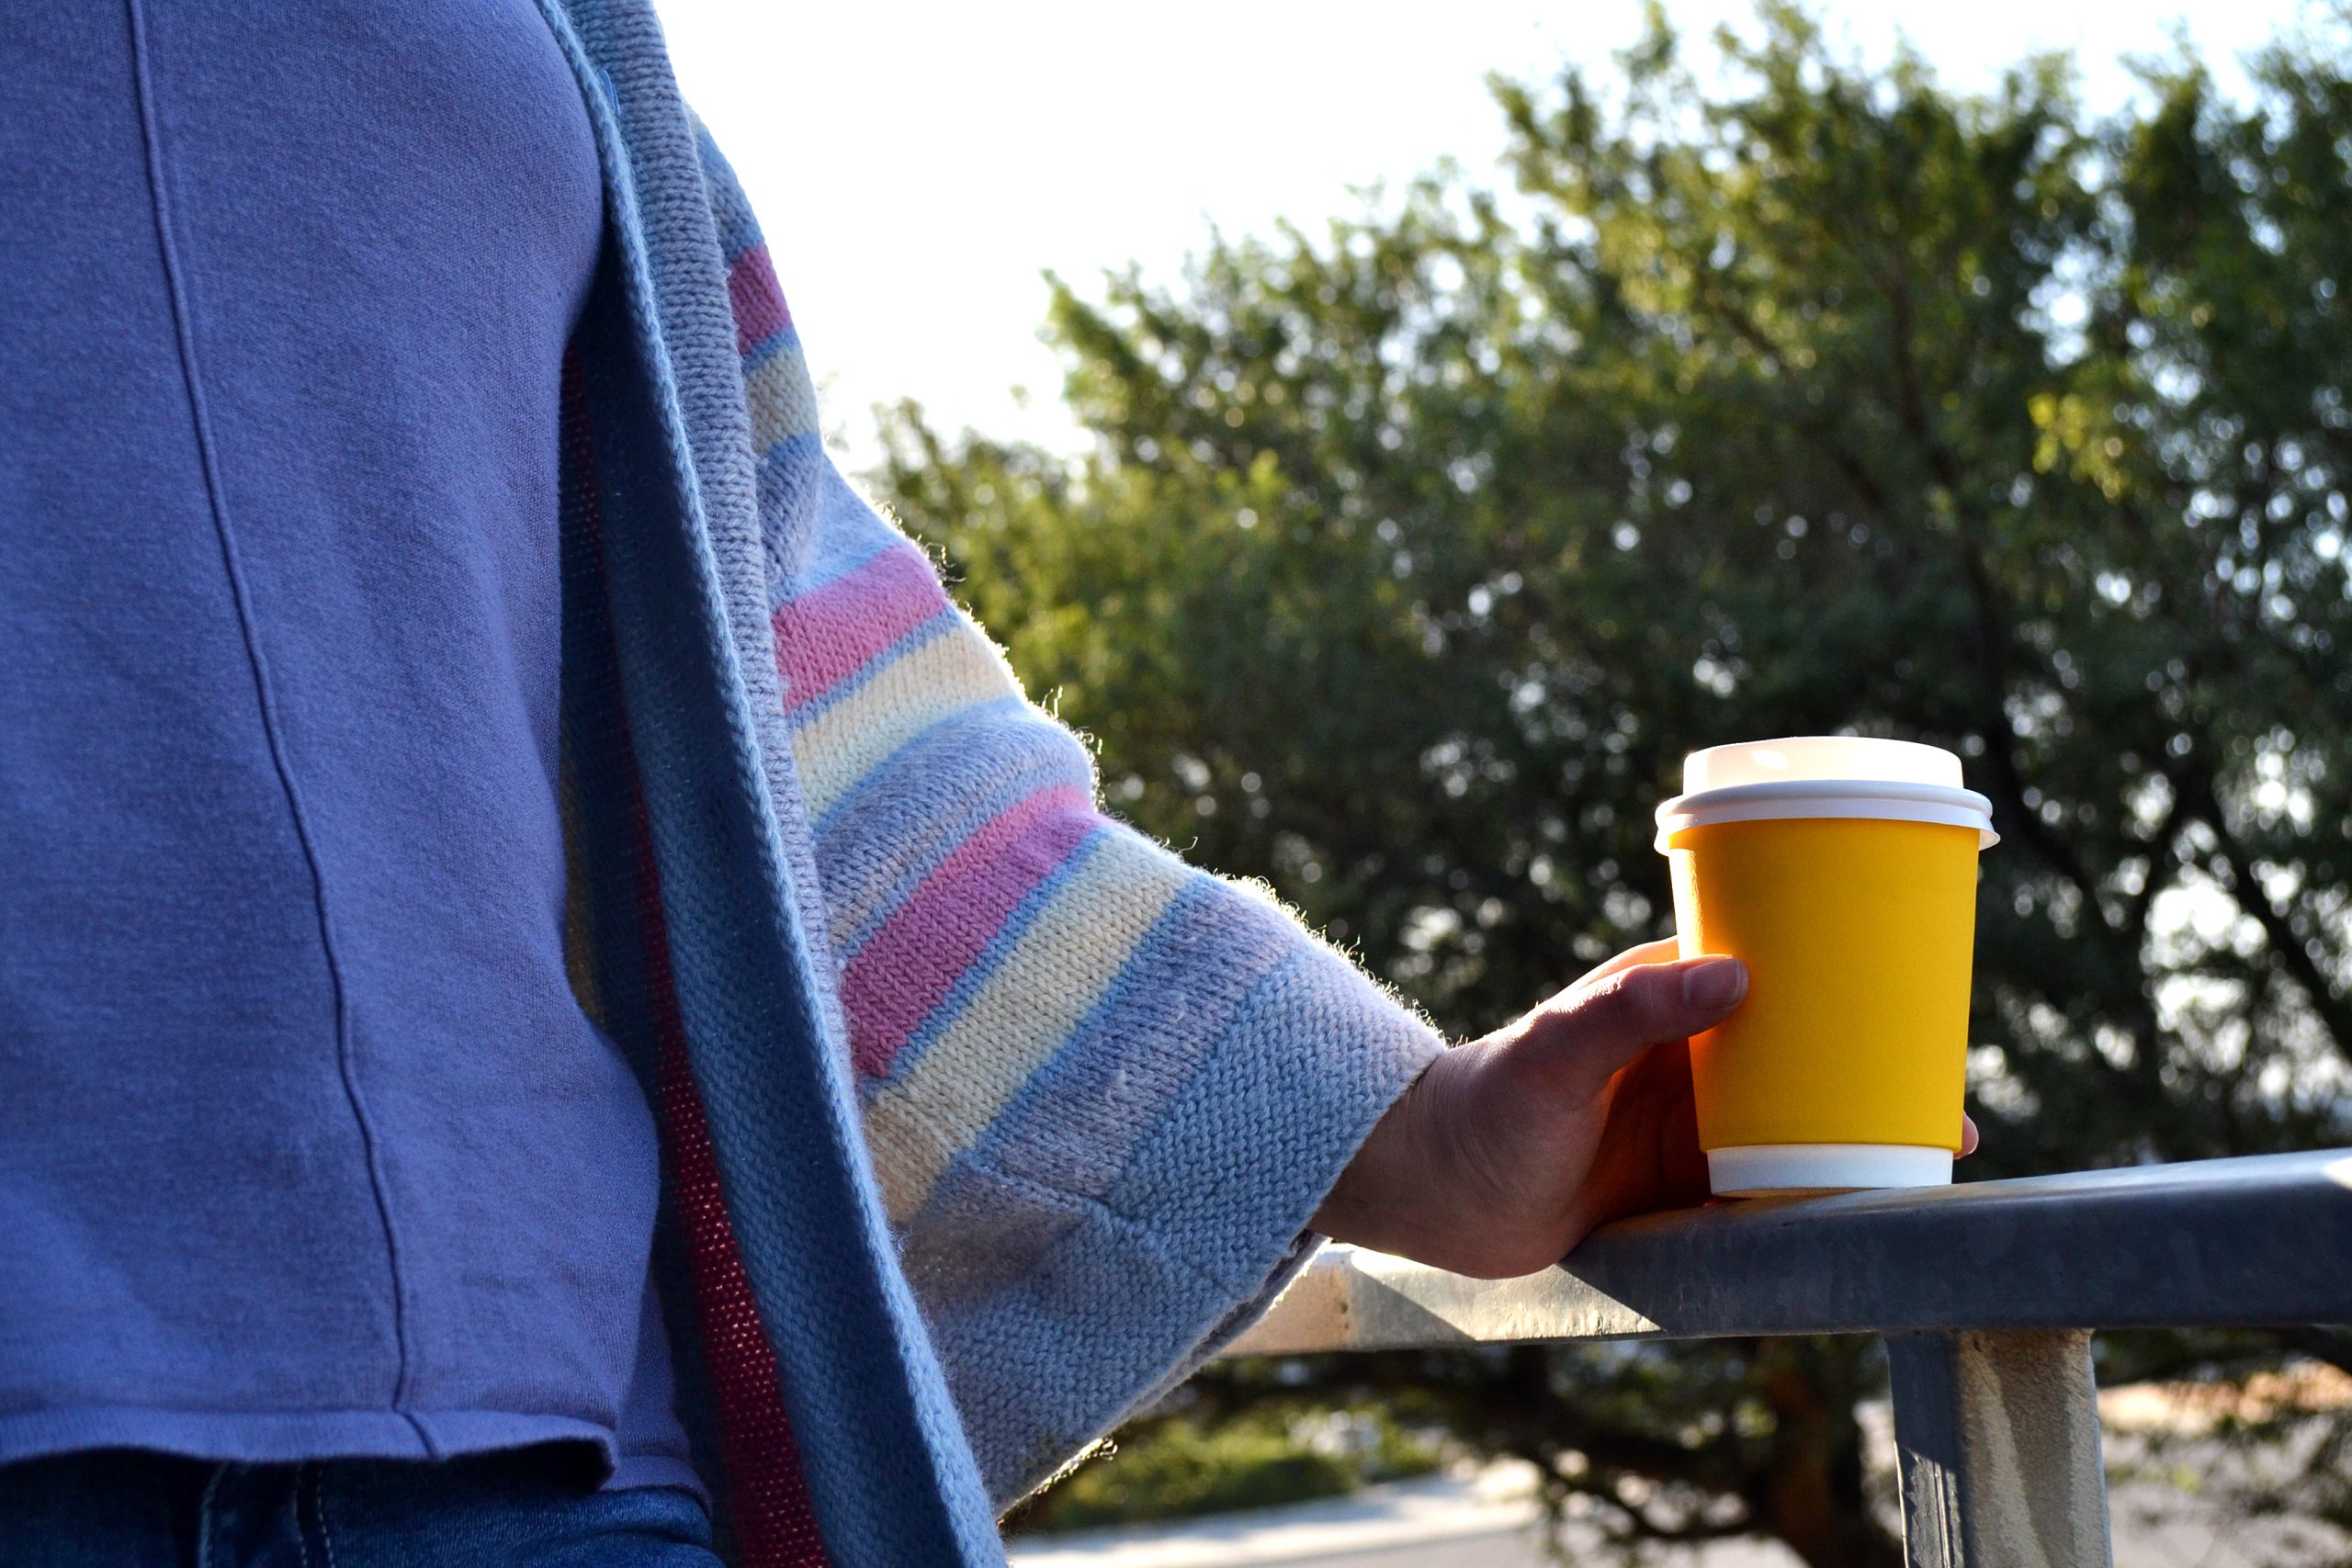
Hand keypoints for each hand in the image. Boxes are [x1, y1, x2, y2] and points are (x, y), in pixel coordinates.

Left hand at [1311, 939, 1979, 1277]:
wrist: (1432, 1189)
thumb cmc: (1484, 1103)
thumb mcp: (1555, 1049)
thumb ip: (1631, 1013)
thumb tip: (1735, 974)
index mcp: (1666, 996)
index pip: (1772, 970)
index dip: (1841, 981)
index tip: (1912, 1002)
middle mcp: (1688, 1053)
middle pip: (1802, 1053)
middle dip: (1873, 1071)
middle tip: (1944, 1109)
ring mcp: (1689, 1120)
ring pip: (1795, 1121)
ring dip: (1855, 1136)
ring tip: (1926, 1164)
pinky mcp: (1680, 1183)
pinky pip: (1767, 1183)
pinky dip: (1815, 1192)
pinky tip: (1865, 1210)